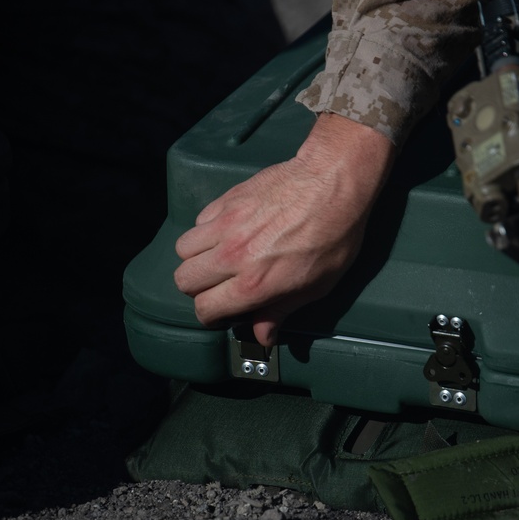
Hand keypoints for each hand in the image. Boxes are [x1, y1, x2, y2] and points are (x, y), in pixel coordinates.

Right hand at [173, 113, 395, 345]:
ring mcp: (226, 225)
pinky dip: (207, 229)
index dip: (212, 315)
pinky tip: (229, 230)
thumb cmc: (334, 235)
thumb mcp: (317, 285)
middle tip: (219, 284)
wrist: (333, 183)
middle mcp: (232, 256)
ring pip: (183, 249)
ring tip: (220, 256)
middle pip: (184, 280)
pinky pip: (199, 221)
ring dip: (197, 257)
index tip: (224, 310)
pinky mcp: (227, 200)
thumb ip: (281, 310)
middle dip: (199, 288)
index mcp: (254, 284)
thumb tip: (262, 336)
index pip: (205, 309)